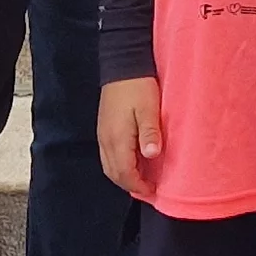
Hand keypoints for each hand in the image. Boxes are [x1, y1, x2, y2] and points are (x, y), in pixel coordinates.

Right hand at [97, 76, 163, 198]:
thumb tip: (152, 155)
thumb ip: (150, 133)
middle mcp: (106, 140)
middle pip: (114, 173)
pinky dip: (119, 165)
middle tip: (149, 190)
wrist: (122, 65)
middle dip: (130, 185)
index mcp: (117, 138)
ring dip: (124, 176)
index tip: (153, 191)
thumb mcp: (149, 109)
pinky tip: (133, 161)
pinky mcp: (104, 128)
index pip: (125, 173)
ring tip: (142, 179)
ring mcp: (103, 134)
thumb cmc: (138, 86)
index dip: (138, 186)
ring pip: (109, 166)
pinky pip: (108, 155)